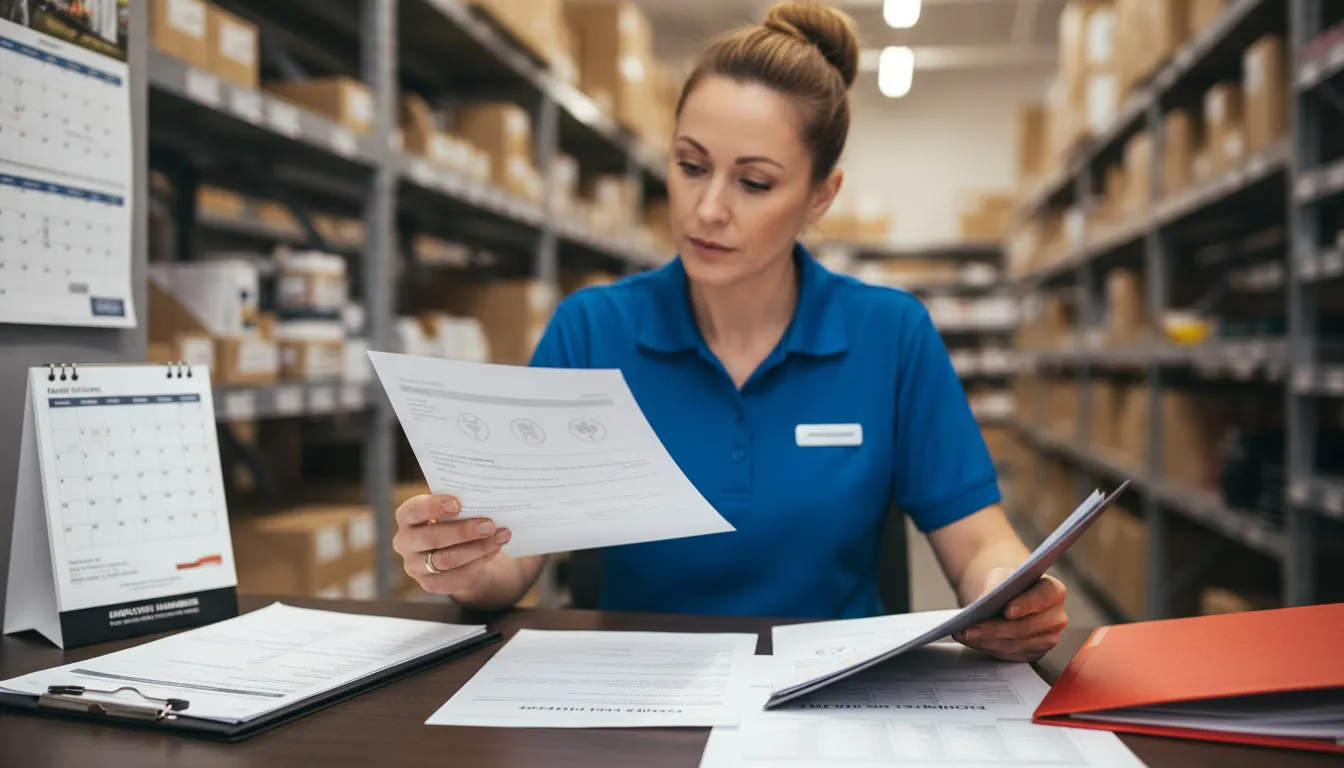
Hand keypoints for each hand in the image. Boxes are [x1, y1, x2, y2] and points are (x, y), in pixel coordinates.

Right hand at [392, 494, 511, 595]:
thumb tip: (486, 503)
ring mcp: (414, 566)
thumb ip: (462, 506)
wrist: (459, 554)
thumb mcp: (454, 511)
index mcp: (406, 517)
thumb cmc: (455, 521)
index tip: (458, 504)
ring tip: (501, 536)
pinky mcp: (429, 584)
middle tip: (489, 525)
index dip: (434, 507)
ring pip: (447, 559)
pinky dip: (480, 561)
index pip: (413, 510)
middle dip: (463, 531)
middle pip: (431, 537)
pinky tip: (495, 549)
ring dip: (478, 548)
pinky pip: (457, 574)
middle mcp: (404, 542)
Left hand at [952, 569, 1067, 661]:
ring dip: (987, 641)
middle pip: (1026, 627)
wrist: (1004, 597)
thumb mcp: (998, 577)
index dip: (1026, 605)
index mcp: (1054, 591)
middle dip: (995, 629)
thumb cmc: (1004, 583)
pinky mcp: (1035, 653)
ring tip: (964, 634)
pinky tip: (971, 640)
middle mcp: (1056, 617)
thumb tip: (983, 601)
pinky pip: (1010, 654)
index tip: (1007, 611)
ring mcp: (1048, 638)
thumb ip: (995, 585)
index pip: (1044, 597)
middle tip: (970, 628)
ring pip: (1015, 644)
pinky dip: (988, 648)